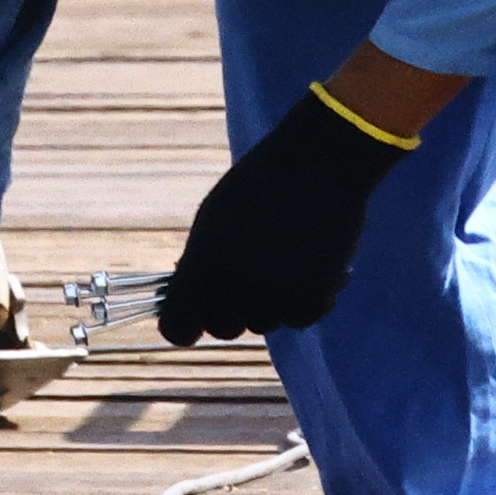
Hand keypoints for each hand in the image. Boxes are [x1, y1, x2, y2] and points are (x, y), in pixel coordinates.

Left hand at [152, 91, 415, 342]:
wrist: (317, 165)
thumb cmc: (259, 185)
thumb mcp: (213, 220)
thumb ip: (201, 264)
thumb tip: (196, 298)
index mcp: (202, 269)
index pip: (178, 329)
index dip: (184, 322)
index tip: (192, 312)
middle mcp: (236, 292)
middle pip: (223, 329)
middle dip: (228, 310)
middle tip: (243, 278)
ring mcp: (276, 299)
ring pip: (264, 323)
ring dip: (267, 303)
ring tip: (279, 260)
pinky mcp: (314, 299)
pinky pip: (299, 318)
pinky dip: (302, 299)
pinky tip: (306, 267)